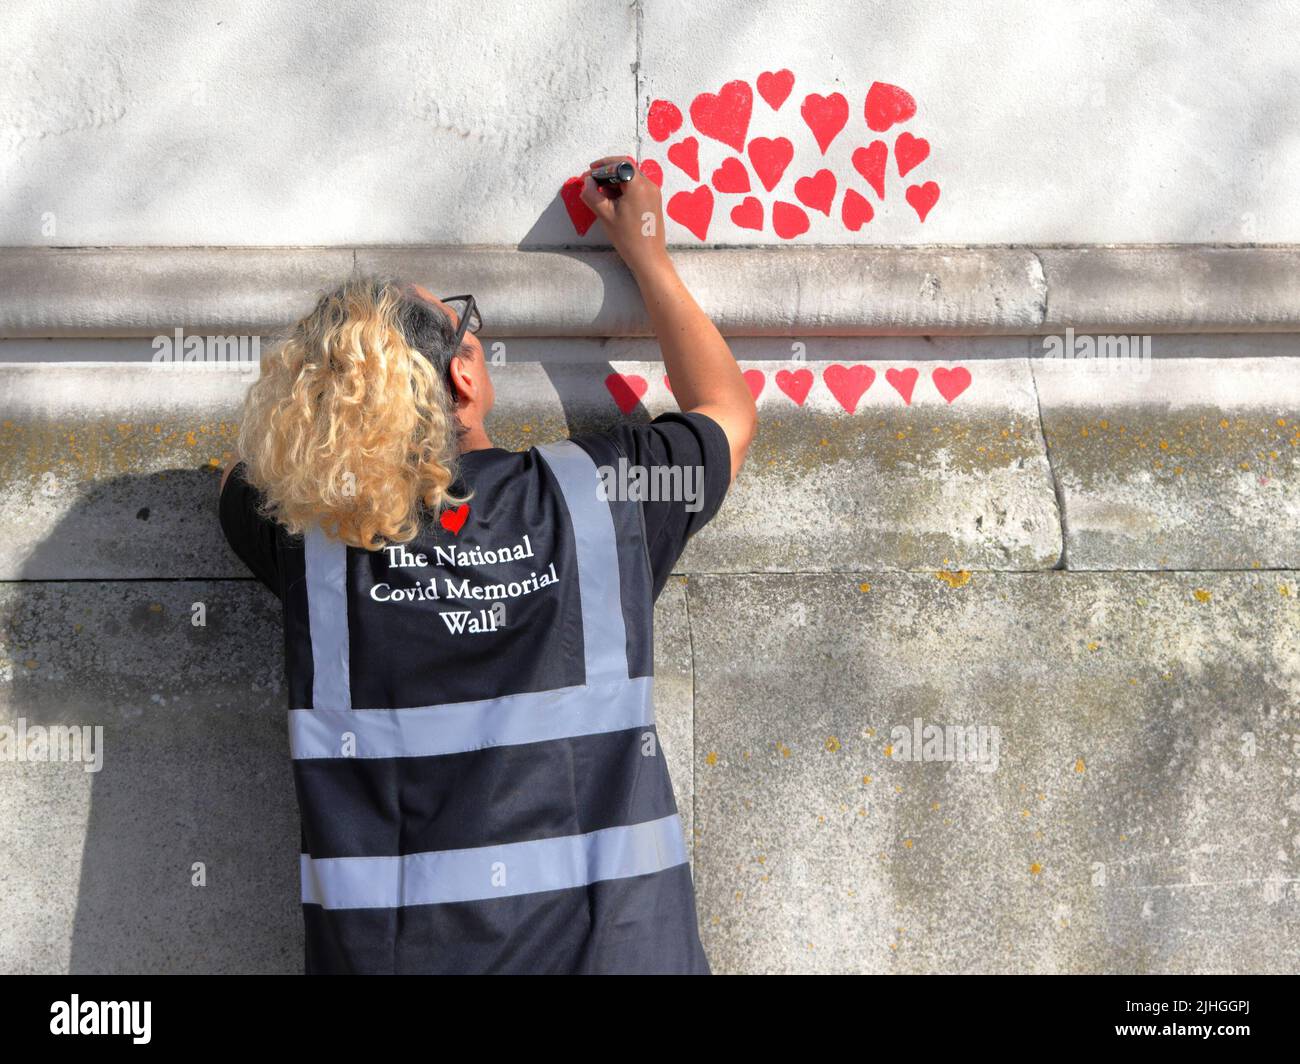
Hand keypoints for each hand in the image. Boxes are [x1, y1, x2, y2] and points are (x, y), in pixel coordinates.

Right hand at [580, 155, 669, 276]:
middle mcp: (649, 185)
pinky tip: (613, 202)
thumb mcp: (605, 215)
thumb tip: (587, 181)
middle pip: (626, 169)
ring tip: (601, 195)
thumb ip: (592, 195)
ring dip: (615, 182)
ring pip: (631, 178)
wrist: (648, 257)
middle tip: (592, 184)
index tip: (590, 172)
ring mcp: (654, 193)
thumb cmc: (627, 238)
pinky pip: (637, 188)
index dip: (603, 165)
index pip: (620, 163)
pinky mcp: (654, 201)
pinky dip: (624, 189)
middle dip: (607, 173)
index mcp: (638, 186)